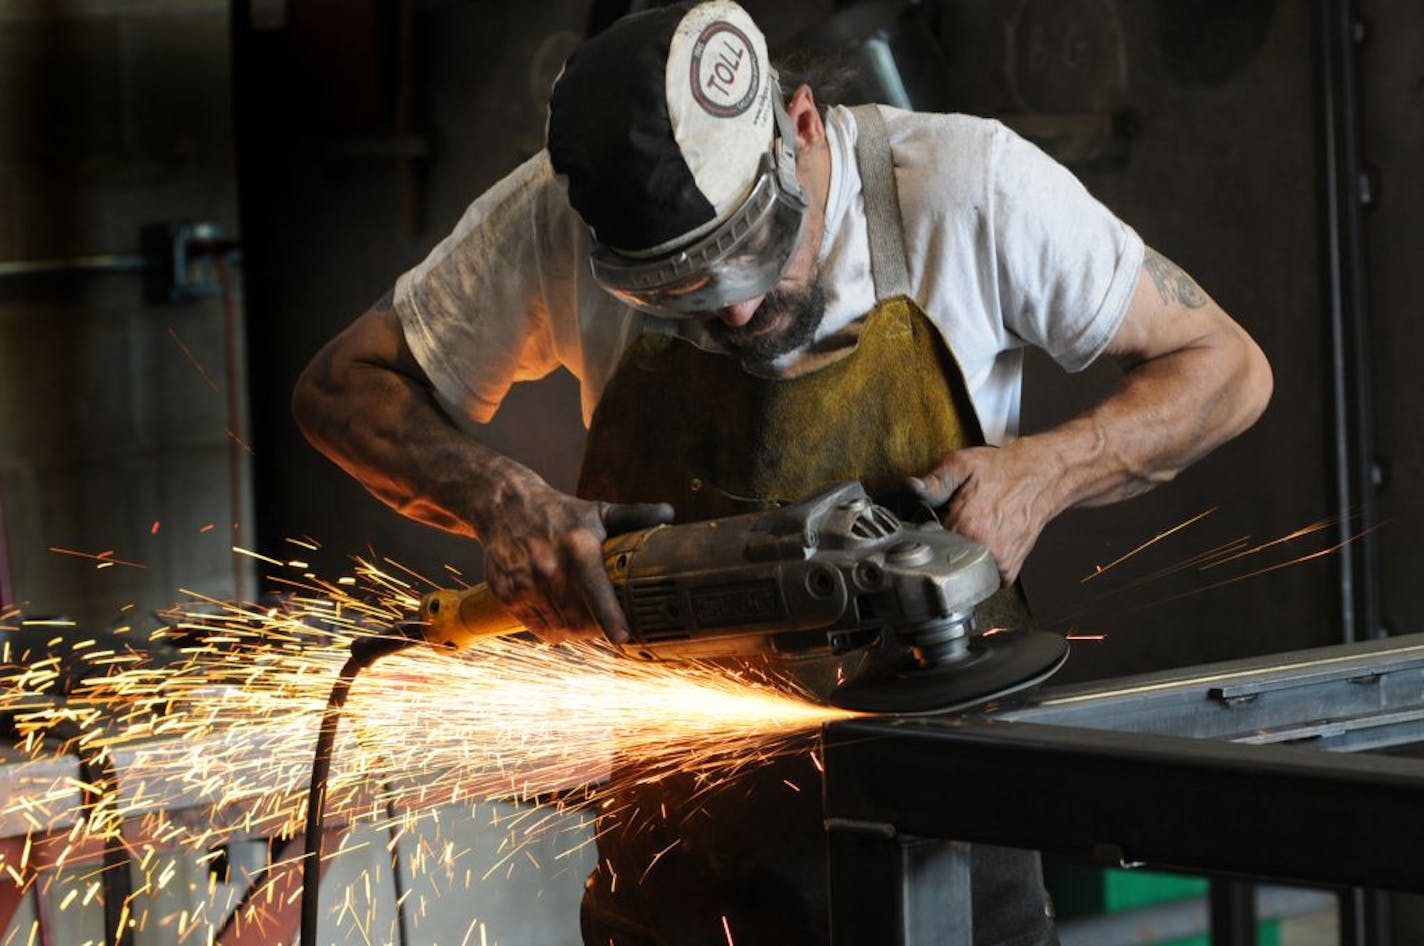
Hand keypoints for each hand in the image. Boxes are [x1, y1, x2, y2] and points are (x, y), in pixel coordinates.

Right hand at [477, 472, 674, 643]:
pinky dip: (555, 629)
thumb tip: (670, 513)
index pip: (595, 588)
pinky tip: (560, 612)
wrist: (505, 507)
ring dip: (576, 629)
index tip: (622, 637)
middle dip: (598, 627)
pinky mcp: (508, 596)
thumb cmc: (561, 513)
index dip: (609, 616)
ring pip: (561, 628)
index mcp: (578, 547)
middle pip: (580, 618)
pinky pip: (540, 629)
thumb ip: (635, 516)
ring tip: (583, 613)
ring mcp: (526, 583)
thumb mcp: (599, 511)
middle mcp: (549, 567)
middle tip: (607, 621)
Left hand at [905, 442, 1059, 583]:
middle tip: (956, 522)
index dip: (925, 532)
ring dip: (961, 554)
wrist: (1043, 477)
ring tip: (973, 531)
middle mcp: (984, 549)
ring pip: (962, 569)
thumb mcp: (963, 465)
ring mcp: (998, 563)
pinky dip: (979, 562)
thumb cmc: (1006, 470)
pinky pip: (982, 575)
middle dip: (943, 542)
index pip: (927, 543)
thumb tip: (911, 490)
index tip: (932, 522)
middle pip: (944, 558)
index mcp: (967, 527)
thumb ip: (934, 481)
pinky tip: (984, 542)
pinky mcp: (1008, 571)